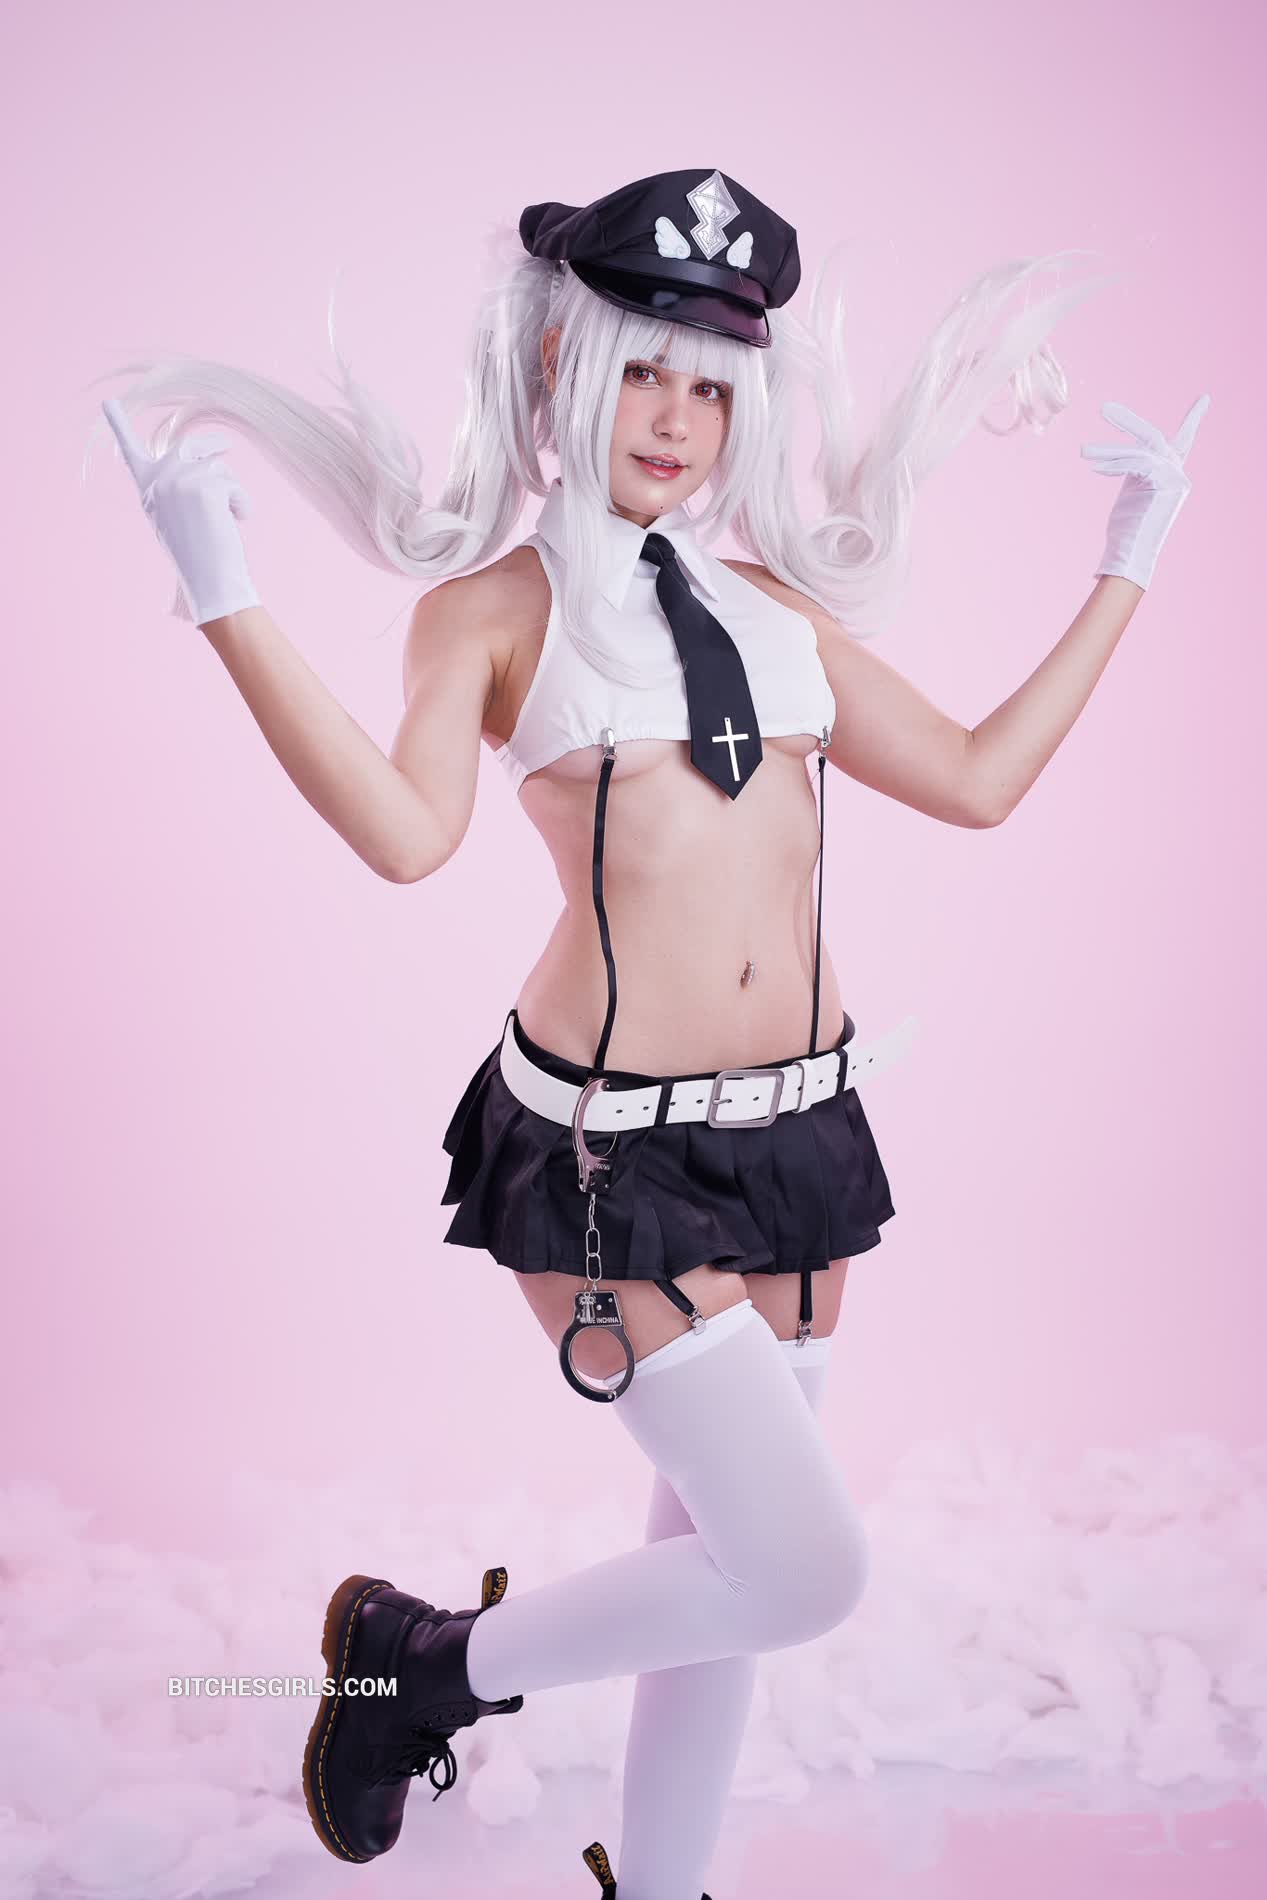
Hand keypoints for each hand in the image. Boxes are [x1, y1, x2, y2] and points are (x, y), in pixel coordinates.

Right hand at [101, 398, 260, 625]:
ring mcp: (178, 480)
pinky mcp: (203, 485)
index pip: (131, 451)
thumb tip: (197, 456)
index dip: (119, 425)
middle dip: (214, 447)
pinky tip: (234, 523)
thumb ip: (178, 487)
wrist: (209, 581)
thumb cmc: (199, 556)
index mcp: (147, 489)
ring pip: (217, 466)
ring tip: (223, 521)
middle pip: (191, 447)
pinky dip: (241, 504)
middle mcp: (157, 480)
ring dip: (230, 491)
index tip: (108, 401)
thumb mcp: (178, 517)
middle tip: (227, 446)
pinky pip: (233, 484)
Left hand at [1081, 394, 1208, 590]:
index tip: (1206, 398)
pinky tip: (1095, 467)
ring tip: (1082, 451)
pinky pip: (1137, 462)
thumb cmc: (1127, 533)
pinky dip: (1114, 463)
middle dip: (1129, 422)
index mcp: (1171, 476)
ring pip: (1139, 451)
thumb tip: (1123, 460)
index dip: (1194, 419)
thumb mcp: (1134, 494)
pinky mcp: (1165, 482)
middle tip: (1103, 408)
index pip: (1183, 442)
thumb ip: (1138, 472)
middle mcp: (1178, 475)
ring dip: (1108, 450)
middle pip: (1155, 438)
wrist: (1130, 556)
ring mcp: (1174, 478)